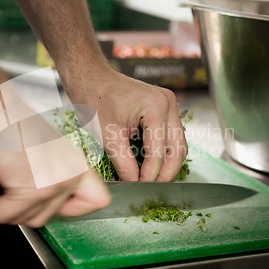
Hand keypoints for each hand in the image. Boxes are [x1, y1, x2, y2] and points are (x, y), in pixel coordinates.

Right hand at [0, 122, 110, 227]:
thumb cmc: (12, 119)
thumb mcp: (45, 147)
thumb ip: (51, 172)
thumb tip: (39, 196)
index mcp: (76, 163)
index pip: (97, 200)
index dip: (74, 208)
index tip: (56, 206)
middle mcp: (70, 174)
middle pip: (52, 214)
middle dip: (24, 210)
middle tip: (6, 200)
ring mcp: (52, 183)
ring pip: (27, 218)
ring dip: (1, 214)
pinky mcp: (29, 189)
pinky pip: (3, 214)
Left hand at [67, 69, 187, 181]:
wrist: (91, 79)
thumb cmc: (94, 101)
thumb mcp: (107, 137)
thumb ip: (124, 164)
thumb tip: (135, 184)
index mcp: (156, 107)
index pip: (159, 152)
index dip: (150, 175)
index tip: (140, 189)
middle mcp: (168, 103)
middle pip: (178, 149)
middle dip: (166, 173)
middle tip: (152, 189)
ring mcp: (169, 103)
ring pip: (178, 143)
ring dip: (168, 163)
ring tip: (152, 180)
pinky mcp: (164, 107)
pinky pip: (171, 135)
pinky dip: (165, 151)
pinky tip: (152, 164)